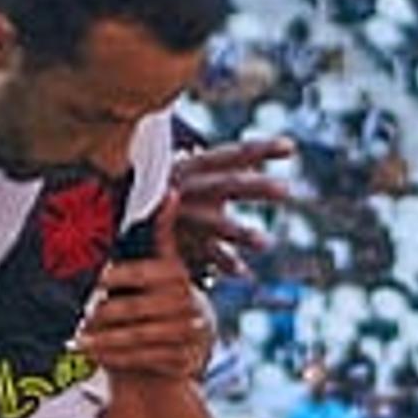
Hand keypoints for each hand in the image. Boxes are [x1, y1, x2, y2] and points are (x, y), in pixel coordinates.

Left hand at [76, 194, 214, 378]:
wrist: (190, 342)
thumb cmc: (162, 297)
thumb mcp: (163, 265)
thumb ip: (160, 234)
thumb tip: (171, 193)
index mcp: (176, 274)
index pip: (138, 273)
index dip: (110, 278)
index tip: (86, 282)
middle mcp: (185, 303)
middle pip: (132, 309)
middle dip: (99, 315)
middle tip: (73, 317)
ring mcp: (186, 333)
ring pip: (135, 337)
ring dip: (101, 340)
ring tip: (75, 341)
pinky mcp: (182, 360)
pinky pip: (141, 359)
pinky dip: (114, 358)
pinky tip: (95, 356)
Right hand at [167, 134, 294, 279]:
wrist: (126, 217)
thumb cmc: (177, 191)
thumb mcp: (201, 171)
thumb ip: (238, 162)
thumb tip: (289, 145)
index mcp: (196, 166)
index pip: (232, 154)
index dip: (261, 149)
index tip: (291, 147)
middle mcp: (189, 189)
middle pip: (225, 186)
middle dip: (254, 188)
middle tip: (286, 190)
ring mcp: (183, 218)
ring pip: (213, 225)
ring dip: (239, 233)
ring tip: (266, 243)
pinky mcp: (178, 244)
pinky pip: (203, 256)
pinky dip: (224, 264)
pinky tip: (244, 273)